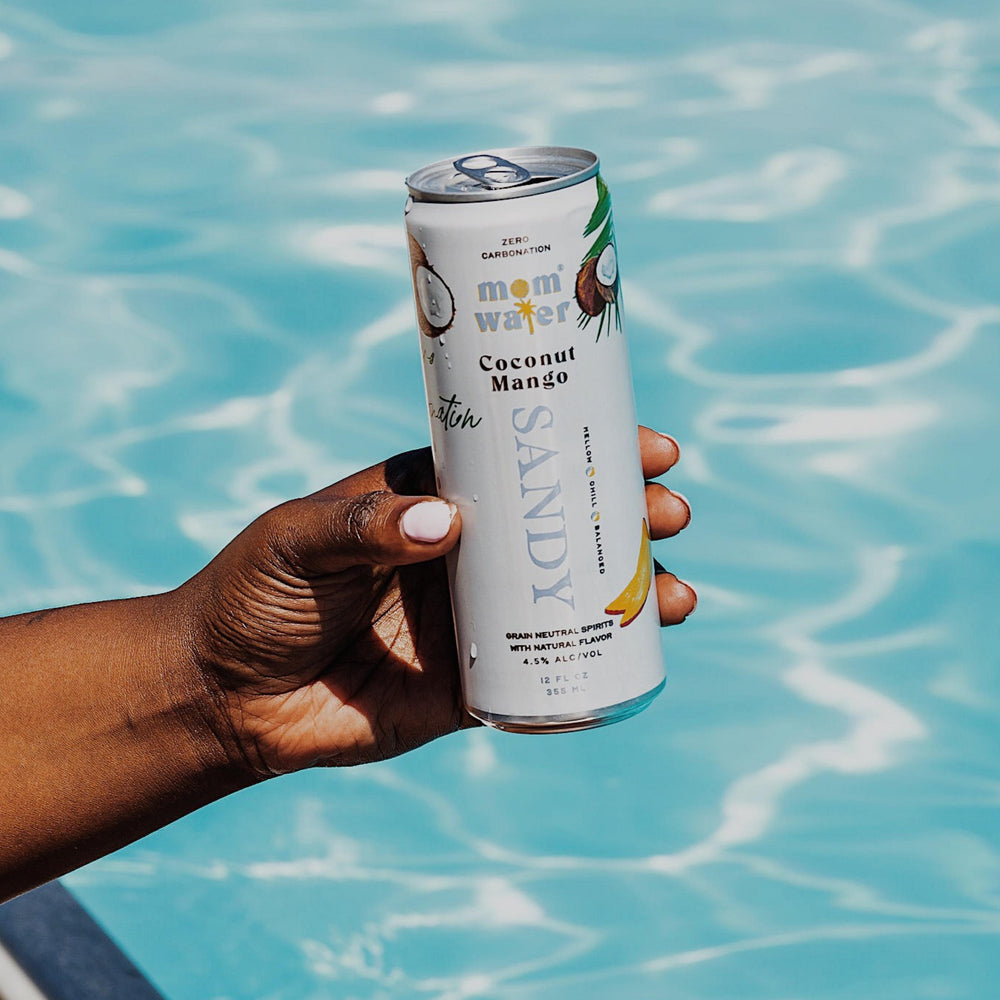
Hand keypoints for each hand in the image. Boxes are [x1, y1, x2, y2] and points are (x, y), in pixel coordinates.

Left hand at [181, 427, 694, 777]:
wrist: (226, 697)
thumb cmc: (254, 597)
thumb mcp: (296, 540)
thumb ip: (360, 524)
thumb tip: (445, 523)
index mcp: (432, 498)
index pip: (521, 462)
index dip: (584, 448)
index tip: (644, 445)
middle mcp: (466, 553)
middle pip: (563, 526)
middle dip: (627, 517)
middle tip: (670, 513)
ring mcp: (476, 618)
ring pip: (570, 597)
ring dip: (632, 592)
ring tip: (678, 595)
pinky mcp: (475, 682)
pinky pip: (548, 671)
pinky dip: (598, 663)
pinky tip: (643, 653)